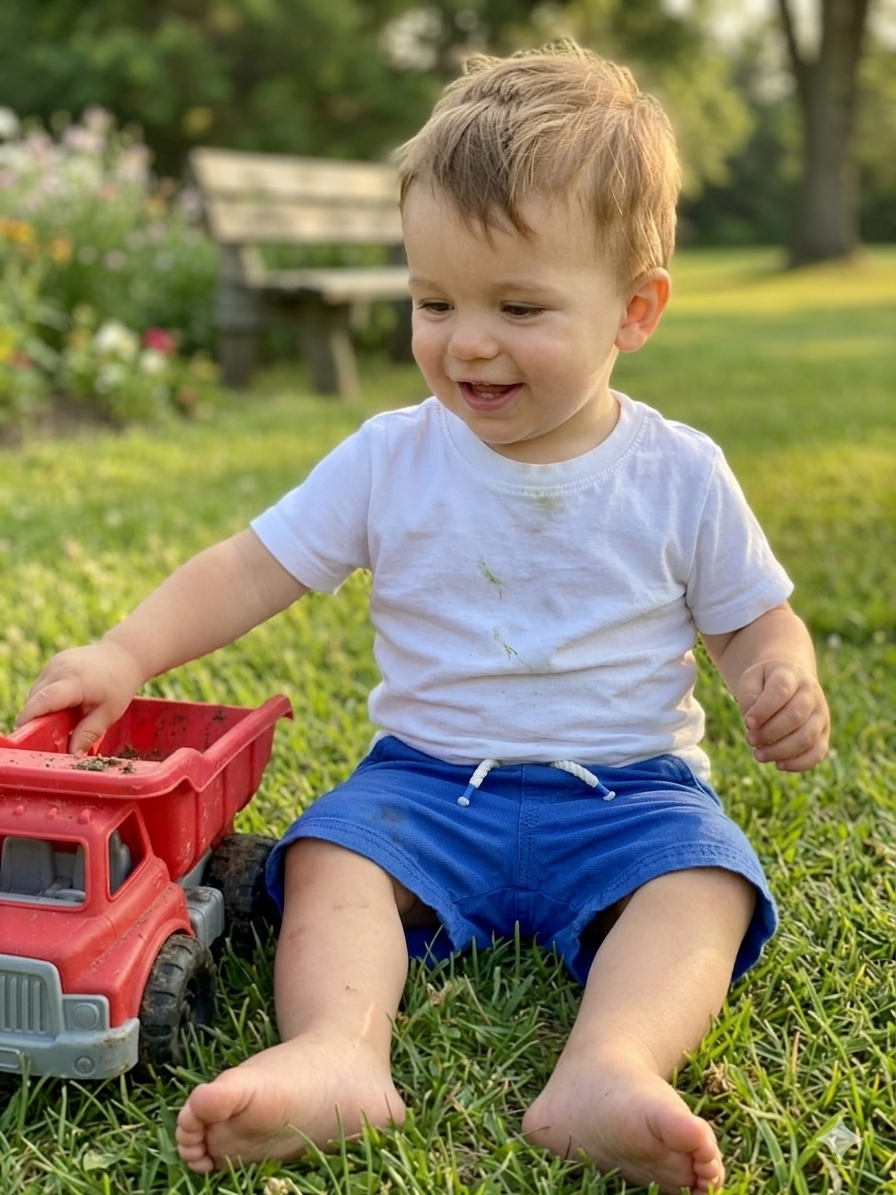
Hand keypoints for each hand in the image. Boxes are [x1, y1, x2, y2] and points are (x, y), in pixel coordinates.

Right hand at [16, 640, 144, 754]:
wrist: (124, 655)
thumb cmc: (119, 685)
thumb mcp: (109, 713)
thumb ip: (88, 733)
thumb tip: (72, 755)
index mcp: (75, 681)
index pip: (44, 699)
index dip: (30, 718)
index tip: (24, 734)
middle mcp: (60, 668)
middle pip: (35, 699)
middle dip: (37, 719)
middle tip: (53, 734)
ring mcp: (54, 663)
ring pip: (35, 693)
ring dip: (42, 708)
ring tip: (65, 715)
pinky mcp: (52, 663)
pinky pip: (40, 686)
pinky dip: (46, 698)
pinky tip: (65, 703)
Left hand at [735, 660, 829, 770]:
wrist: (789, 682)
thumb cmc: (765, 683)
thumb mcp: (751, 680)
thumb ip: (749, 696)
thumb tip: (753, 723)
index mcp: (792, 675)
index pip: (780, 690)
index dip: (764, 709)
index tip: (747, 723)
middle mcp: (811, 693)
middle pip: (795, 716)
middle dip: (769, 732)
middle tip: (749, 740)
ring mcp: (821, 713)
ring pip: (807, 736)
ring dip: (781, 750)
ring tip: (758, 754)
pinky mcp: (824, 733)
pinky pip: (818, 752)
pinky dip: (800, 763)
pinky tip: (779, 765)